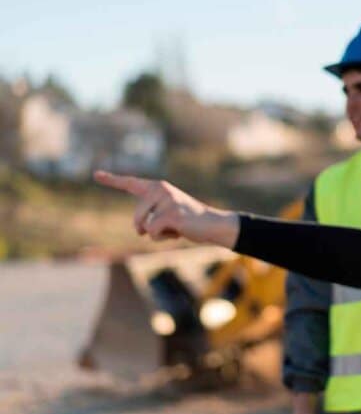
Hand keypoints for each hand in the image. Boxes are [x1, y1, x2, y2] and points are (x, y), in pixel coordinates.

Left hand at [93, 170, 238, 246]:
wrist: (212, 225)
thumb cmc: (188, 222)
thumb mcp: (167, 214)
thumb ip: (152, 215)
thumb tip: (141, 229)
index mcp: (157, 187)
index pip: (130, 183)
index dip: (112, 180)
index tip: (96, 175)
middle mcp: (161, 189)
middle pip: (137, 216)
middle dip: (146, 228)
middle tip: (166, 227)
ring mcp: (167, 200)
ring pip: (144, 226)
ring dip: (157, 234)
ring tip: (175, 228)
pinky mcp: (171, 214)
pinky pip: (152, 232)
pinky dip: (163, 238)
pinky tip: (178, 232)